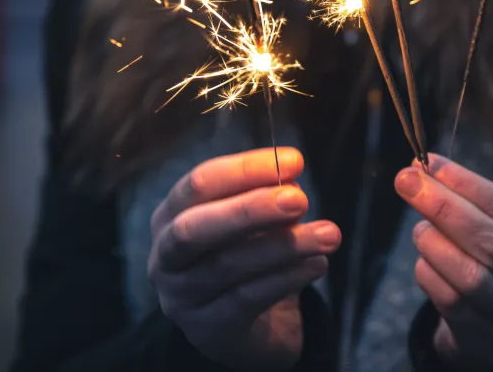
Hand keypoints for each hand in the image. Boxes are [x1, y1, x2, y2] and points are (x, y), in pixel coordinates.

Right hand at [148, 148, 340, 370]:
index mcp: (170, 215)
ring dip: (283, 246)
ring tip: (328, 234)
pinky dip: (286, 277)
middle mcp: (164, 256)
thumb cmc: (247, 256)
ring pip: (227, 266)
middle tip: (299, 200)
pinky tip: (317, 263)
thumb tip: (290, 175)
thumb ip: (267, 196)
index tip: (294, 160)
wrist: (248, 328)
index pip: (199, 184)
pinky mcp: (207, 330)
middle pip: (195, 229)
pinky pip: (246, 299)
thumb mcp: (255, 222)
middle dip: (249, 210)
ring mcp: (180, 298)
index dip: (245, 170)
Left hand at [395, 154, 492, 368]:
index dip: (467, 184)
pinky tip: (424, 260)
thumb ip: (470, 200)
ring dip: (434, 244)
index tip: (431, 163)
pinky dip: (429, 273)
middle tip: (408, 183)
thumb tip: (419, 169)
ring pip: (471, 276)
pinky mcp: (488, 340)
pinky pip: (450, 301)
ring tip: (420, 229)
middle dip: (444, 208)